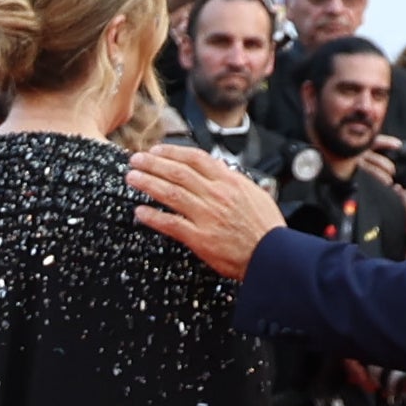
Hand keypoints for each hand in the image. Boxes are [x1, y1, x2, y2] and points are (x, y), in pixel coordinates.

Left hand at [127, 143, 288, 278]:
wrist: (272, 254)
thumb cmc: (265, 227)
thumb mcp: (254, 194)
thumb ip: (233, 180)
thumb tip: (218, 168)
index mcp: (230, 182)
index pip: (196, 159)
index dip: (173, 152)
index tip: (157, 150)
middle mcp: (216, 195)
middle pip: (178, 173)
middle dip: (153, 164)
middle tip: (136, 160)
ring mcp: (207, 216)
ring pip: (171, 194)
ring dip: (148, 184)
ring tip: (132, 178)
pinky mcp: (200, 238)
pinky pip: (171, 224)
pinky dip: (153, 217)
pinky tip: (139, 212)